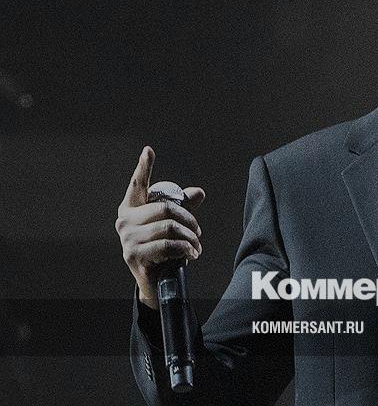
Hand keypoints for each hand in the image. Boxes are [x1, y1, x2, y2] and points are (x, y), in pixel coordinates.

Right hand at [115, 146, 204, 309]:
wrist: (153, 280)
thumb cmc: (161, 248)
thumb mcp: (172, 226)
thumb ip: (183, 208)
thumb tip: (198, 193)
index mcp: (131, 208)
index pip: (137, 184)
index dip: (143, 167)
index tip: (148, 150)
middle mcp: (124, 220)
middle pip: (166, 209)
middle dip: (189, 221)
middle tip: (198, 233)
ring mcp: (127, 238)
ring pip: (169, 228)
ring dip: (190, 238)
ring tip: (196, 246)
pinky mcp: (133, 254)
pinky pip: (167, 245)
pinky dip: (185, 249)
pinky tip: (191, 254)